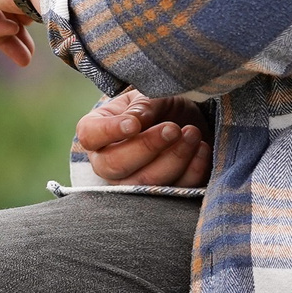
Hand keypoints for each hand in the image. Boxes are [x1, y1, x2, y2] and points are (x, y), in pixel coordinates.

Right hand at [75, 91, 210, 186]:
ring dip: (174, 158)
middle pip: (115, 165)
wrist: (187, 122)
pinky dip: (193, 169)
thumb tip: (136, 120)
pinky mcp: (163, 196)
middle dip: (147, 147)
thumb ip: (142, 106)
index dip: (109, 132)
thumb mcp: (150, 96)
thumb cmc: (159, 106)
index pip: (90, 136)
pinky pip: (175, 191)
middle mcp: (108, 163)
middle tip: (173, 128)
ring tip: (193, 133)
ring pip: (145, 183)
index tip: (134, 124)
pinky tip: (202, 148)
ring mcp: (133, 184)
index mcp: (97, 132)